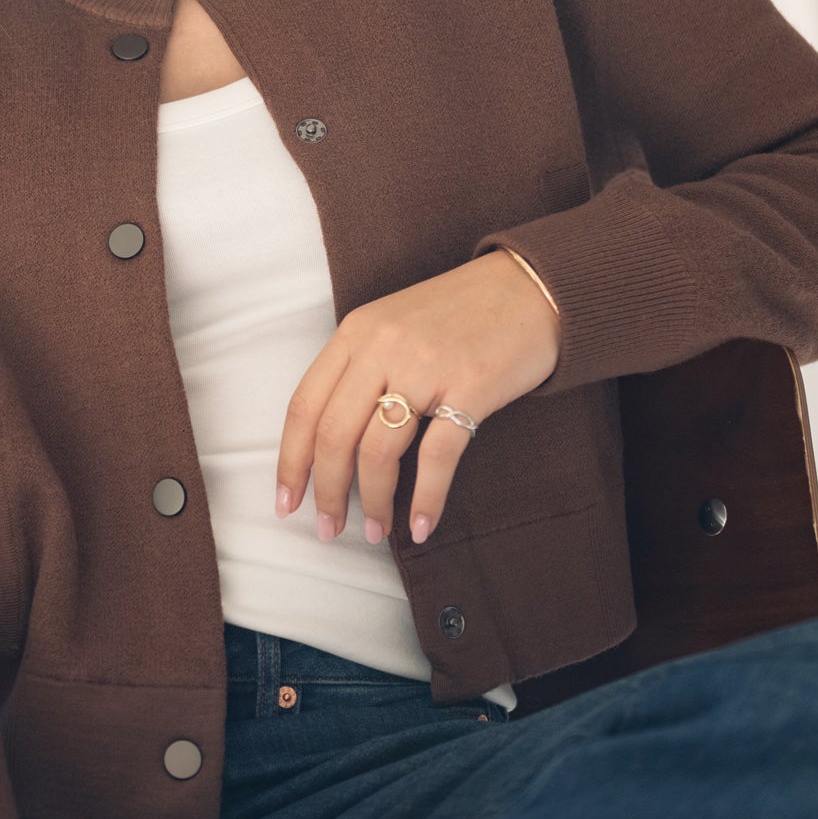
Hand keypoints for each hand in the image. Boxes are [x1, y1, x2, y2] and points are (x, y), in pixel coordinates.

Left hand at [276, 249, 560, 547]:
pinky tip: (421, 525)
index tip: (286, 501)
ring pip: (378, 451)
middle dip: (327, 492)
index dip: (290, 461)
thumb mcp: (392, 324)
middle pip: (333, 434)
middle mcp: (382, 347)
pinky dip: (426, 498)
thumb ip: (359, 369)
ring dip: (373, 502)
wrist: (531, 286)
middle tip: (330, 530)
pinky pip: (437, 456)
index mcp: (356, 332)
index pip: (304, 406)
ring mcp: (426, 366)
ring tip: (377, 531)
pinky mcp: (471, 387)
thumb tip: (328, 442)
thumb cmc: (460, 313)